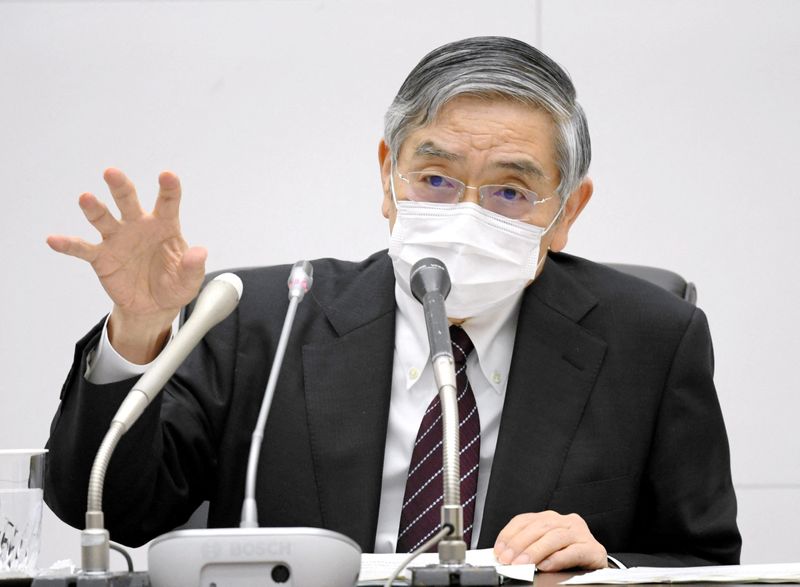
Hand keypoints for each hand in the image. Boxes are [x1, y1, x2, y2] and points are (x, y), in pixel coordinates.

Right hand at [47, 168, 206, 362]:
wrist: (153, 306)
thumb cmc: (174, 285)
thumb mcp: (189, 280)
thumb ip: (193, 266)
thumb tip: (200, 252)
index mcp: (164, 225)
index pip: (167, 202)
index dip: (168, 188)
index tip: (167, 175)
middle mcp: (138, 226)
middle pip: (128, 201)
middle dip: (120, 186)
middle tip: (112, 173)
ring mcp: (118, 239)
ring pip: (103, 218)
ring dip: (94, 208)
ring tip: (85, 198)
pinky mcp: (102, 257)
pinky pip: (82, 248)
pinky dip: (68, 244)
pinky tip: (54, 239)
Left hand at [494, 511, 607, 571]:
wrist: (598, 568)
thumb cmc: (568, 557)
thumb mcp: (545, 549)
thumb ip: (529, 547)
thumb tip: (506, 556)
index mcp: (552, 518)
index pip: (526, 520)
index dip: (510, 534)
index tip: (499, 549)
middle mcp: (567, 521)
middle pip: (539, 527)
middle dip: (520, 544)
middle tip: (508, 559)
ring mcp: (581, 534)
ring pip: (555, 537)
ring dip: (535, 551)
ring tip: (523, 564)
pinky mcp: (593, 549)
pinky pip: (573, 552)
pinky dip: (557, 559)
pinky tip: (545, 565)